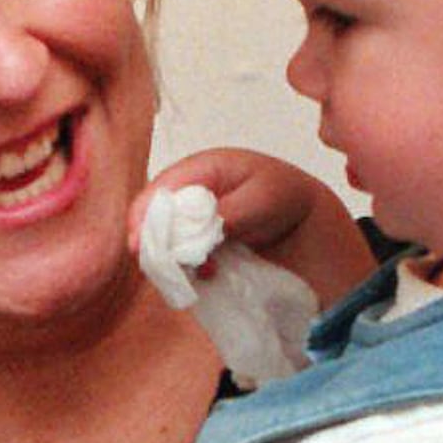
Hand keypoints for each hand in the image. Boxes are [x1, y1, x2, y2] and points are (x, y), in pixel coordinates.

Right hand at [141, 149, 371, 302]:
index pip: (161, 188)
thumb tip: (200, 232)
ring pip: (164, 239)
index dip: (144, 215)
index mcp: (202, 168)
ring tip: (194, 270)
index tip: (138, 243)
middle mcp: (189, 192)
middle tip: (159, 265)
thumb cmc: (284, 198)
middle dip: (153, 240)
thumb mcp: (262, 199)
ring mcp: (191, 219)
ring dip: (171, 258)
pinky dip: (187, 268)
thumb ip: (230, 212)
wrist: (305, 222)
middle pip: (153, 216)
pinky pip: (180, 256)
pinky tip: (208, 274)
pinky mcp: (197, 242)